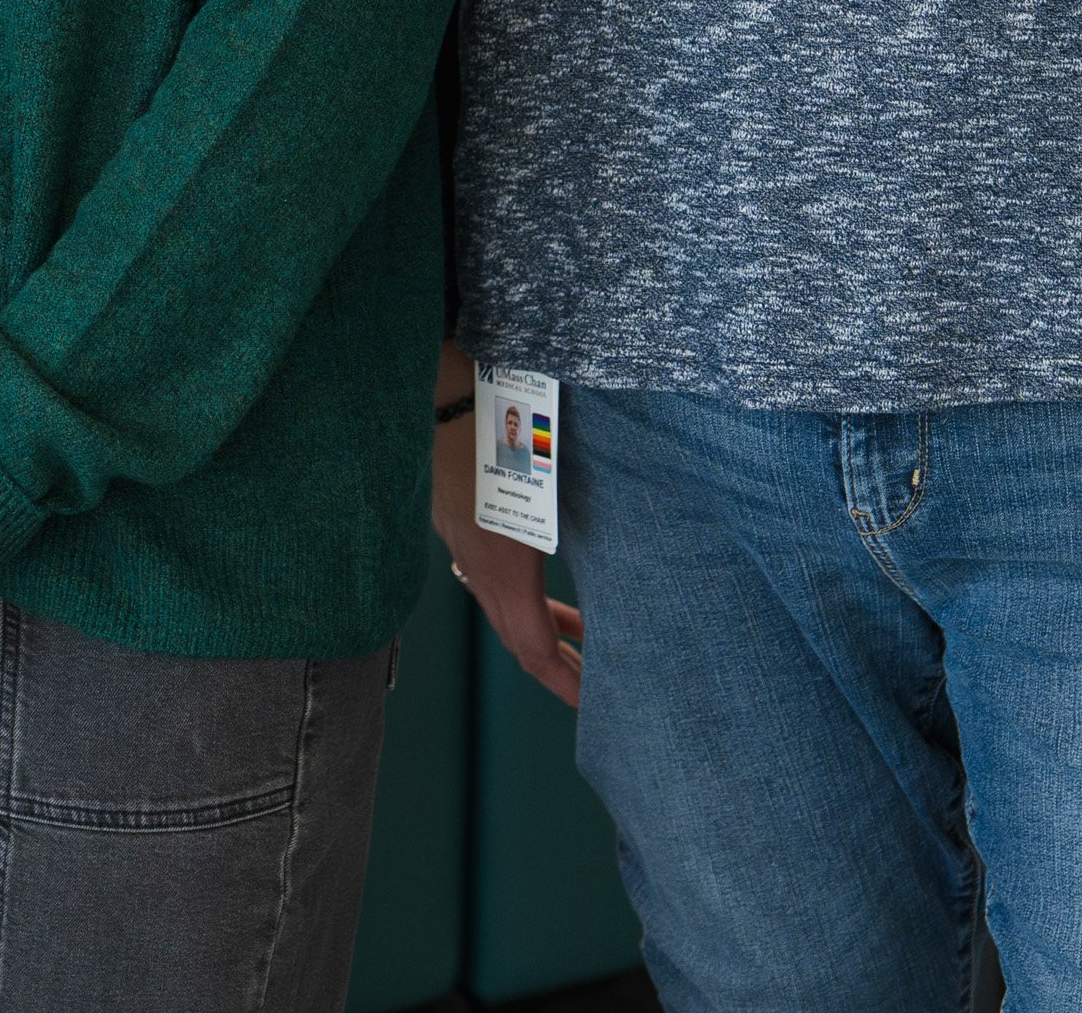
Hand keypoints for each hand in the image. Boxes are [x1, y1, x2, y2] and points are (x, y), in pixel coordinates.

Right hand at [434, 354, 579, 704]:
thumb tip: (648, 538)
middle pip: (512, 634)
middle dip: (555, 664)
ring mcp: (458, 535)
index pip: (530, 646)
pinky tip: (538, 568)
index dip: (564, 681)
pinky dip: (518, 590)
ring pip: (497, 602)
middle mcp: (473, 557)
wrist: (434, 379)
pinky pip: (486, 572)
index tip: (595, 703)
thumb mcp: (554, 468)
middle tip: (595, 683)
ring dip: (538, 625)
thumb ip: (591, 508)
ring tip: (580, 631)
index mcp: (501, 561)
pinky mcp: (454, 513)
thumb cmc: (500, 416)